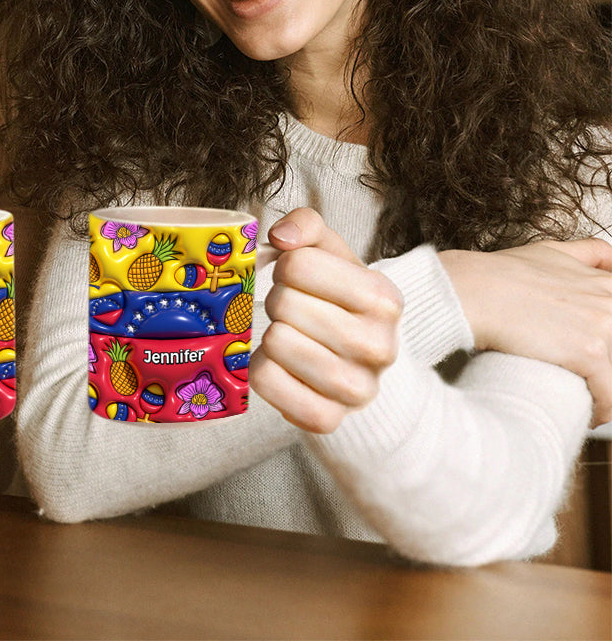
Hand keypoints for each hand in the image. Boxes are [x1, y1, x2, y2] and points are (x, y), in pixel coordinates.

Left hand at [249, 208, 402, 433]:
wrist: (359, 363)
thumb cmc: (337, 299)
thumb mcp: (331, 253)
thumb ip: (307, 225)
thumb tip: (281, 236)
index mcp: (384, 298)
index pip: (297, 264)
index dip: (286, 267)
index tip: (299, 279)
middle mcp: (379, 346)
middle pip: (282, 304)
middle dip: (278, 301)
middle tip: (293, 311)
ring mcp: (356, 390)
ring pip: (274, 343)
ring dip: (270, 335)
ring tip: (290, 336)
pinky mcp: (327, 419)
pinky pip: (265, 381)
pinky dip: (262, 369)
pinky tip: (282, 366)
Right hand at [440, 239, 611, 426]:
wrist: (472, 290)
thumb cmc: (498, 274)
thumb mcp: (548, 251)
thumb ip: (587, 253)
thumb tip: (609, 257)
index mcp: (604, 283)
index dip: (606, 338)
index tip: (598, 351)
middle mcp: (609, 301)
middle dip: (606, 364)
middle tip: (588, 375)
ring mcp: (603, 326)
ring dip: (606, 389)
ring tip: (588, 399)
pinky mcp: (590, 353)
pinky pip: (610, 396)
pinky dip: (602, 410)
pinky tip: (588, 413)